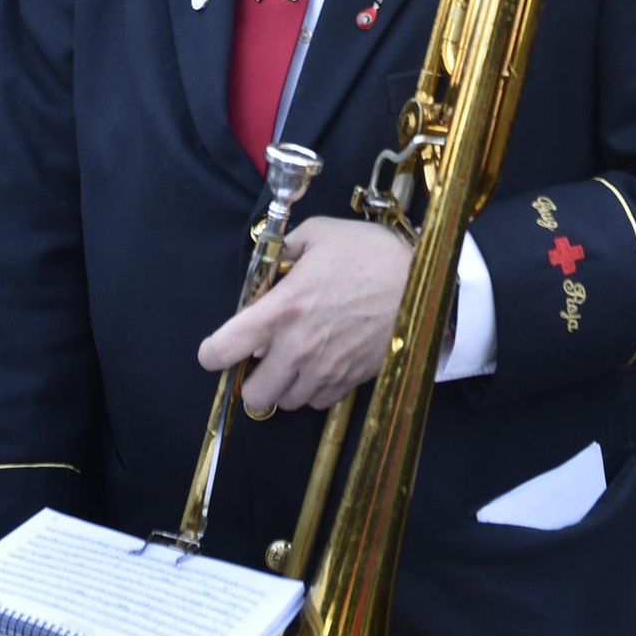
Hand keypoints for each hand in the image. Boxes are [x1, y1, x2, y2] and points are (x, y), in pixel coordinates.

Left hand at [198, 216, 412, 411]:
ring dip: (284, 384)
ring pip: (286, 401)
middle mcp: (300, 347)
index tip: (215, 350)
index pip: (225, 348)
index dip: (211, 353)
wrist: (424, 281)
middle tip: (262, 356)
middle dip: (251, 377)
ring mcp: (327, 369)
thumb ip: (283, 251)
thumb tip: (269, 267)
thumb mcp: (319, 234)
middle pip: (254, 394)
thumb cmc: (371, 253)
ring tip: (295, 356)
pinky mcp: (351, 381)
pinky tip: (321, 362)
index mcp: (284, 308)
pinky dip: (312, 389)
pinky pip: (318, 402)